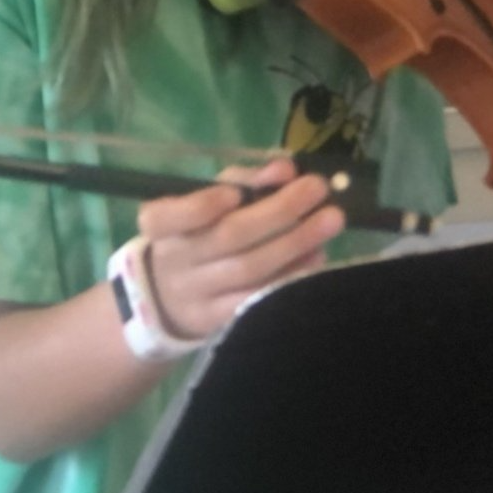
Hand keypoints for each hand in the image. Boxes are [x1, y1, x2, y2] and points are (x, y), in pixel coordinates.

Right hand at [136, 157, 344, 340]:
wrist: (171, 297)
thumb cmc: (198, 233)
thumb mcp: (208, 198)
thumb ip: (244, 180)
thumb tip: (285, 169)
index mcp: (161, 225)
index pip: (167, 218)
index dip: (200, 207)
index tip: (233, 193)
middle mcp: (176, 261)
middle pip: (228, 237)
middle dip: (278, 211)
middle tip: (317, 188)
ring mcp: (198, 296)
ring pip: (250, 270)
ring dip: (295, 243)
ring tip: (331, 219)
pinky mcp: (221, 323)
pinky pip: (260, 299)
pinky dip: (290, 276)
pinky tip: (317, 257)